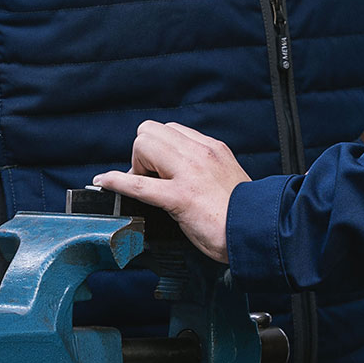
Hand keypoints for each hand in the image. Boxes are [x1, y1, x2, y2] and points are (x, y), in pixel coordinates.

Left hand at [93, 121, 251, 262]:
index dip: (158, 150)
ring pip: (143, 146)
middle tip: (150, 180)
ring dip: (136, 166)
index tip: (159, 170)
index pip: (171, 130)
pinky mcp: (180, 197)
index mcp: (212, 148)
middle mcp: (200, 153)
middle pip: (150, 131)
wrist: (258, 232)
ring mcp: (189, 173)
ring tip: (146, 186)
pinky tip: (104, 182)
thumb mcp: (227, 176)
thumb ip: (206, 168)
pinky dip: (116, 181)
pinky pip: (138, 185)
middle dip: (143, 154)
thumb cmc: (244, 213)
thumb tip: (180, 172)